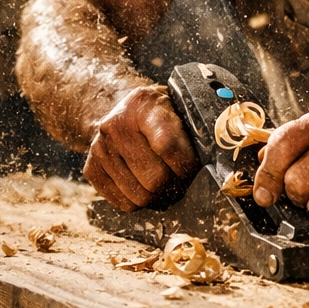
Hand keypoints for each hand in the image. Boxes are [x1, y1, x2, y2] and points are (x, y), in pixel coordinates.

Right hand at [83, 84, 198, 210]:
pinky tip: (146, 184)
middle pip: (154, 178)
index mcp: (144, 104)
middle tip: (181, 178)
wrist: (122, 109)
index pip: (167, 145)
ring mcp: (99, 147)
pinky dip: (140, 201)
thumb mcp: (179, 107)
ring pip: (140, 195)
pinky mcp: (91, 168)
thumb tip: (217, 163)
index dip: (186, 165)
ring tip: (166, 182)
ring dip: (159, 195)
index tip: (194, 168)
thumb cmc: (162, 113)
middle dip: (174, 184)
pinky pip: (123, 203)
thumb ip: (196, 128)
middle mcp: (116, 124)